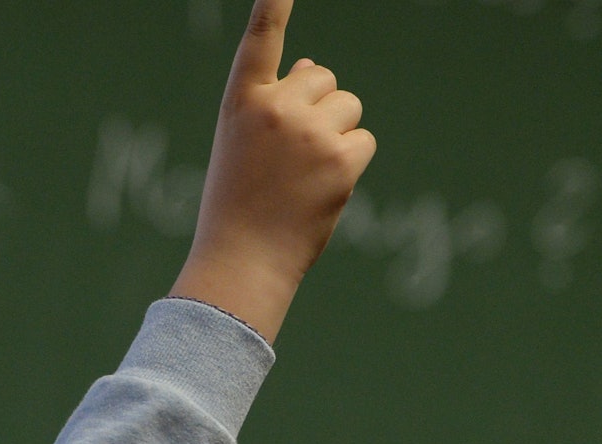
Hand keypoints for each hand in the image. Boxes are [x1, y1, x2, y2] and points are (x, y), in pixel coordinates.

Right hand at [171, 0, 375, 342]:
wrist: (242, 259)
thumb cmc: (238, 203)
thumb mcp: (242, 145)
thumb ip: (276, 102)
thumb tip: (319, 66)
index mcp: (241, 103)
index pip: (261, 42)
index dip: (274, 5)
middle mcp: (274, 108)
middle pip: (324, 79)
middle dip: (321, 107)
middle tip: (293, 155)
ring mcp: (308, 132)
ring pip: (348, 108)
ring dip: (337, 134)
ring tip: (305, 174)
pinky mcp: (340, 157)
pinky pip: (362, 140)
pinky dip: (349, 162)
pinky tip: (322, 188)